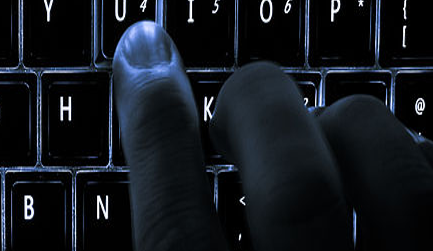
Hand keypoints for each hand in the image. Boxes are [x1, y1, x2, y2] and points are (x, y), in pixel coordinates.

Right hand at [113, 21, 432, 250]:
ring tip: (323, 136)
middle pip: (297, 192)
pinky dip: (415, 155)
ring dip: (351, 128)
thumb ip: (171, 226)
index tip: (143, 54)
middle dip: (260, 106)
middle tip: (243, 96)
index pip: (173, 227)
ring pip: (401, 185)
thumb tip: (150, 135)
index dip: (154, 127)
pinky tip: (381, 169)